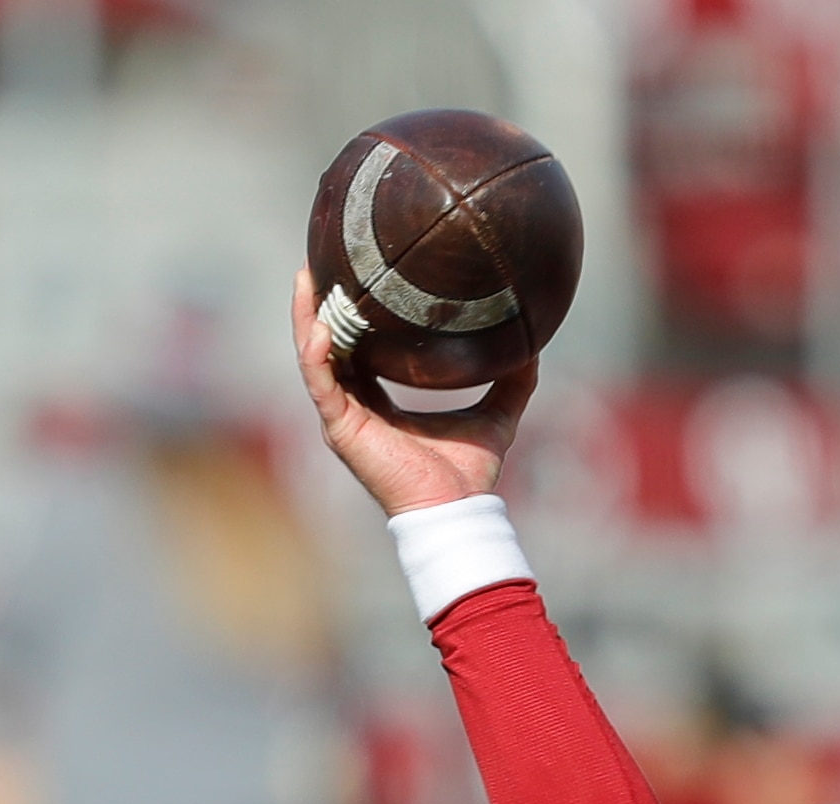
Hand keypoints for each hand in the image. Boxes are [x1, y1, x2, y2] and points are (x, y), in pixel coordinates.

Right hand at [290, 266, 532, 515]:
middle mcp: (354, 407)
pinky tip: (320, 325)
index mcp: (379, 402)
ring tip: (306, 276)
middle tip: (318, 258)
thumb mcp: (497, 415)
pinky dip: (317, 353)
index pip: (355, 349)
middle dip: (317, 303)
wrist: (458, 510)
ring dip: (306, 316)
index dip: (349, 313)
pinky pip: (321, 383)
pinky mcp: (342, 429)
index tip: (352, 273)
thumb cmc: (469, 473)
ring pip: (314, 357)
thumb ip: (511, 382)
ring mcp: (344, 417)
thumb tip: (532, 347)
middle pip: (325, 344)